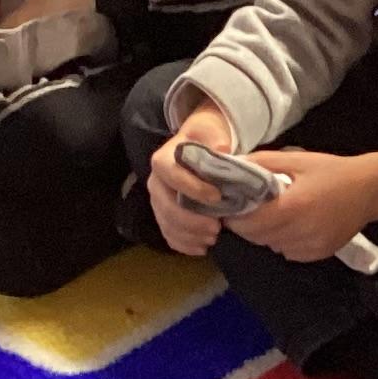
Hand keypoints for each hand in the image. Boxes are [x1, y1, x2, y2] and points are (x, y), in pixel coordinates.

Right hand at [144, 99, 239, 253]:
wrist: (198, 147)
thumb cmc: (205, 138)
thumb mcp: (210, 130)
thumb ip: (215, 137)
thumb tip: (222, 148)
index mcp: (163, 160)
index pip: (172, 176)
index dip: (193, 188)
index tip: (217, 197)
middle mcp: (155, 182)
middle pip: (166, 206)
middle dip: (191, 220)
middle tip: (216, 228)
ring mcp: (158, 202)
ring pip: (166, 224)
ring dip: (189, 236)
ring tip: (213, 238)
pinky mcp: (163, 216)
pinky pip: (168, 235)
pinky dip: (184, 245)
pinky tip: (202, 248)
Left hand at [228, 146, 377, 262]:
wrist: (370, 190)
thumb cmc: (332, 171)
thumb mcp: (297, 160)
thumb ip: (263, 163)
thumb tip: (233, 165)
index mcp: (294, 206)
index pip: (251, 222)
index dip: (235, 217)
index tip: (230, 207)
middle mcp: (302, 231)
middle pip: (258, 237)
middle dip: (247, 226)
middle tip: (246, 210)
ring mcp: (311, 246)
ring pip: (272, 246)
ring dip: (265, 234)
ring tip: (271, 215)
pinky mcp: (319, 254)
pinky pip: (288, 252)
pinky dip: (283, 241)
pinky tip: (291, 225)